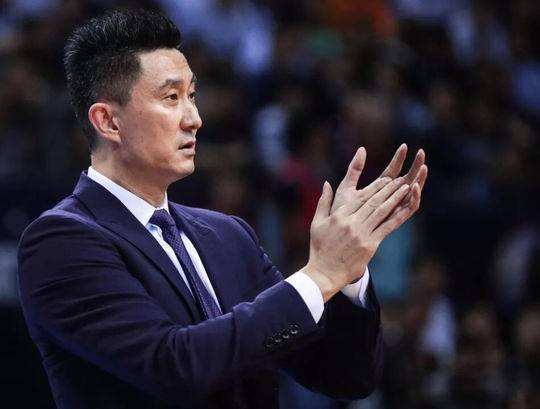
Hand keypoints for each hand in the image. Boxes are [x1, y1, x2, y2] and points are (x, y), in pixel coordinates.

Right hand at [303, 178, 412, 301]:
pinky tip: (404, 208)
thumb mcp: (317, 223)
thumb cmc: (319, 248)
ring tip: (405, 188)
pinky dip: (397, 216)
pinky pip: (386, 228)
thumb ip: (323, 202)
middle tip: (400, 179)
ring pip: (381, 211)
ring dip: (394, 198)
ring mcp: (361, 234)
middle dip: (388, 189)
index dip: (375, 187)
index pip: (360, 197)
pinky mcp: (370, 245)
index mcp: (339, 216)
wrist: (324, 273)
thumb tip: (327, 183)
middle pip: (373, 201)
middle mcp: (351, 223)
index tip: (386, 179)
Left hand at [331, 144, 426, 214]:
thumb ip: (354, 170)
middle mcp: (386, 200)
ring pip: (410, 194)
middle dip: (414, 166)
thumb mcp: (345, 189)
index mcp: (375, 191)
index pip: (391, 171)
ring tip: (424, 166)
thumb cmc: (339, 215)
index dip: (398, 159)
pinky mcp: (393, 222)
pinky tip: (414, 185)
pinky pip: (407, 210)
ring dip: (418, 180)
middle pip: (405, 180)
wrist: (338, 239)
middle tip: (422, 152)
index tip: (404, 146)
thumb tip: (361, 149)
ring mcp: (391, 211)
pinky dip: (413, 198)